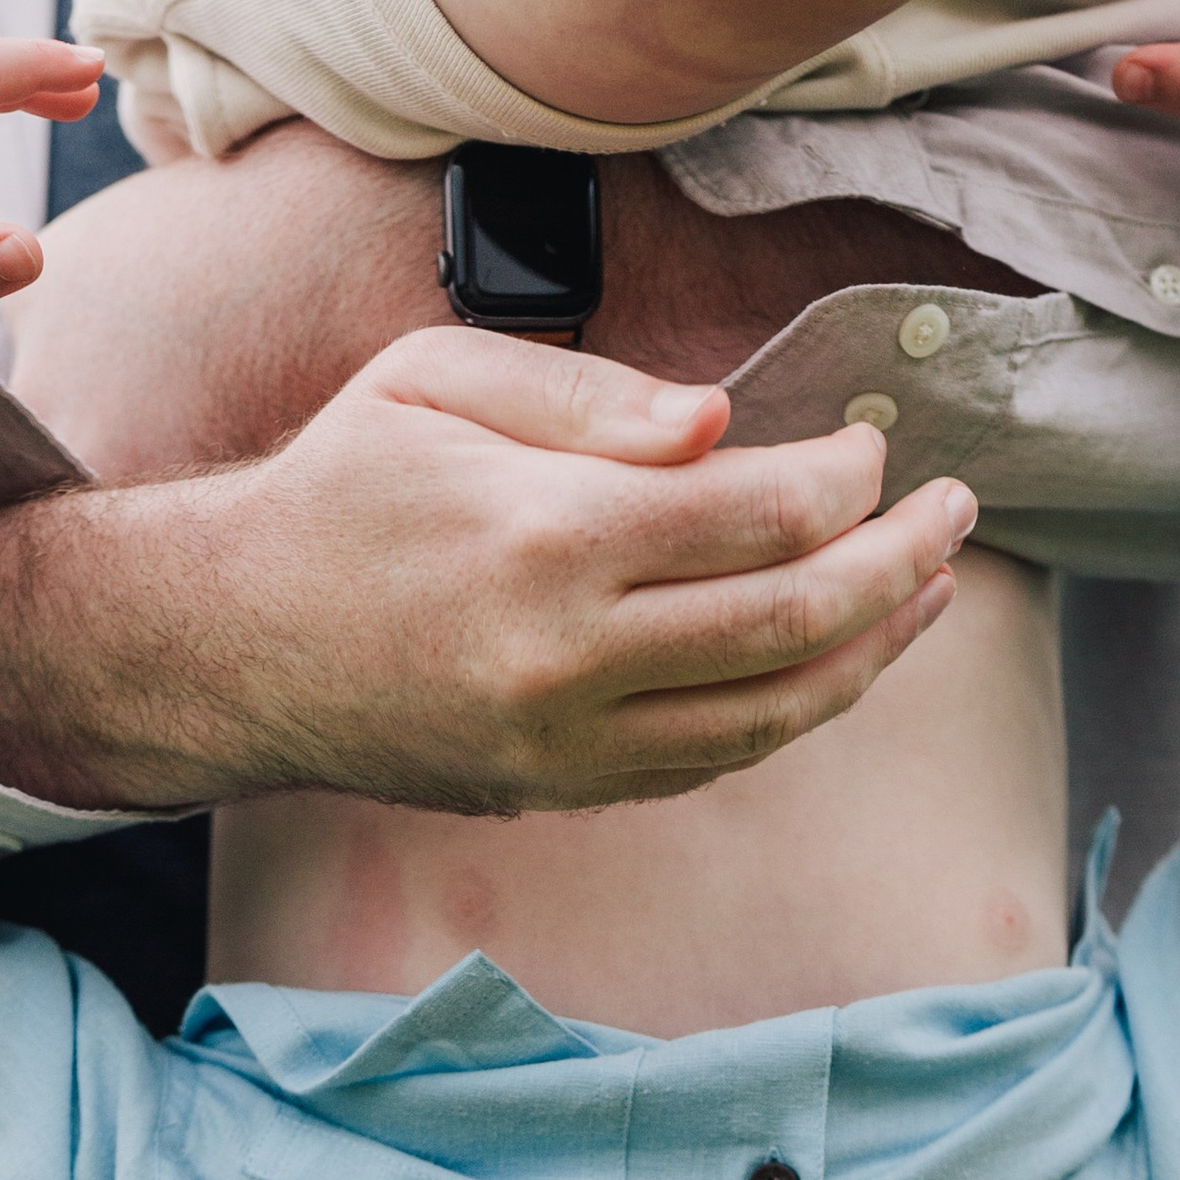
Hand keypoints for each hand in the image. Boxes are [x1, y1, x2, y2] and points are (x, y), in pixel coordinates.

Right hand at [0, 323, 977, 813]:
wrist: (223, 647)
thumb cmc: (334, 491)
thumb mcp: (436, 385)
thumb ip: (590, 399)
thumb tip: (724, 425)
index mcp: (544, 539)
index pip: (756, 518)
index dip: (845, 484)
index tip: (876, 451)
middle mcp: (565, 660)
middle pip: (790, 626)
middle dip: (896, 568)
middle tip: (956, 516)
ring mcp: (563, 746)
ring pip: (768, 716)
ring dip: (869, 656)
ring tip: (928, 595)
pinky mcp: (555, 794)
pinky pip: (708, 762)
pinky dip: (787, 714)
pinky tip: (833, 664)